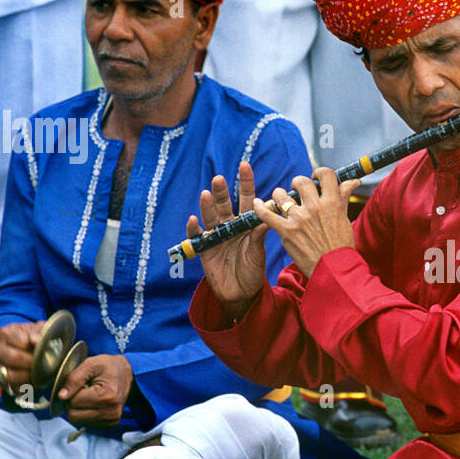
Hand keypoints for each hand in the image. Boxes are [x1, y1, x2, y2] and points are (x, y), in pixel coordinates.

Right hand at [0, 320, 46, 393]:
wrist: (27, 350)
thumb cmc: (34, 337)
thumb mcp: (39, 329)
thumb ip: (39, 332)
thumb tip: (36, 341)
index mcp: (6, 333)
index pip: (20, 341)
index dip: (34, 346)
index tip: (42, 347)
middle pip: (12, 358)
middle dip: (31, 362)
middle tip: (43, 362)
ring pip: (10, 376)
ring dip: (28, 376)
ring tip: (39, 372)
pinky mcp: (3, 382)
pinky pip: (14, 388)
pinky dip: (27, 387)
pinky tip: (35, 380)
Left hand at [55, 354, 134, 427]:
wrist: (128, 373)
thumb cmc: (109, 367)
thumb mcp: (90, 364)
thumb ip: (74, 379)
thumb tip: (60, 396)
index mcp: (107, 396)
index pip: (72, 402)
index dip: (71, 392)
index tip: (81, 384)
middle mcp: (111, 412)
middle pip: (73, 415)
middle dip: (72, 403)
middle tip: (83, 391)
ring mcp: (112, 420)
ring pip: (78, 421)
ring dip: (78, 409)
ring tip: (89, 396)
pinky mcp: (111, 424)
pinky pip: (86, 423)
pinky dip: (85, 413)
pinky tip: (93, 403)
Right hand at [188, 161, 269, 321]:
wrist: (242, 294)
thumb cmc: (253, 271)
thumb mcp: (258, 252)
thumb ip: (259, 236)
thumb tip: (266, 218)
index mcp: (246, 224)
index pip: (247, 199)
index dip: (245, 182)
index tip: (244, 165)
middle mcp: (230, 226)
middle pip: (225, 205)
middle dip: (222, 191)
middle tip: (219, 178)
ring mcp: (216, 236)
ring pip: (210, 217)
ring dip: (207, 206)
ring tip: (206, 194)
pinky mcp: (205, 249)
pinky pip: (198, 237)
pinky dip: (195, 229)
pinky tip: (194, 220)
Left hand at [256, 167, 359, 278]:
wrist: (334, 271)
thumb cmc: (342, 246)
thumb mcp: (345, 219)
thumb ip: (343, 198)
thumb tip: (353, 181)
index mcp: (332, 202)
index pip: (324, 174)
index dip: (319, 173)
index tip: (316, 179)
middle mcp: (315, 207)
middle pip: (300, 181)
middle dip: (298, 184)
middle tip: (298, 192)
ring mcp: (299, 218)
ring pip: (281, 195)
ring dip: (280, 196)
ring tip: (281, 202)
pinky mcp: (286, 231)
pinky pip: (267, 214)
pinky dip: (259, 208)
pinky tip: (256, 203)